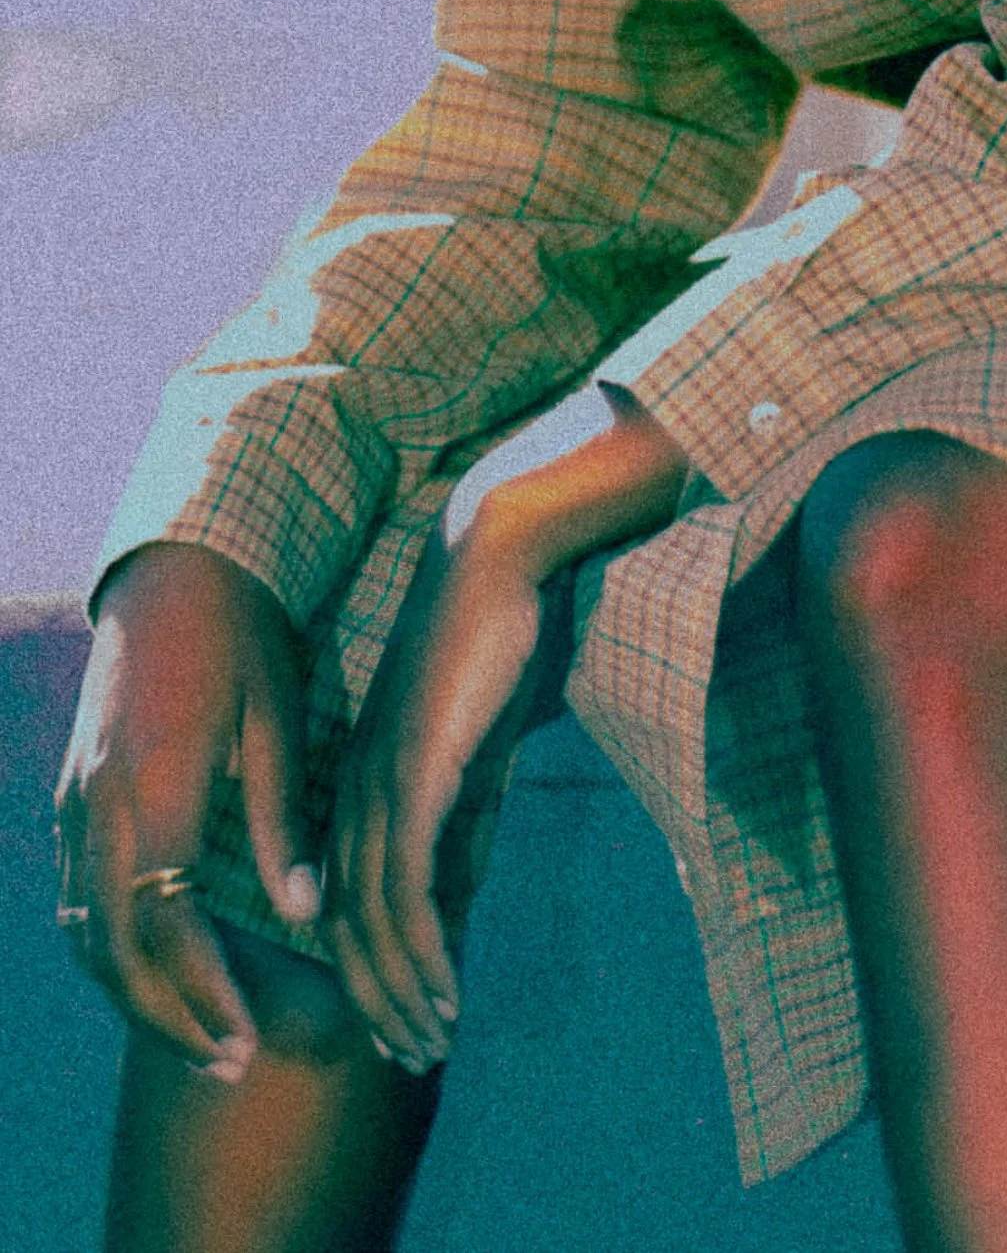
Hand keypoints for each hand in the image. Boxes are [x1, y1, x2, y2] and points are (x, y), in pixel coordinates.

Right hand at [54, 543, 321, 1082]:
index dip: (204, 993)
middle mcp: (99, 803)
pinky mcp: (72, 793)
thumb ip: (280, 822)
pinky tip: (160, 973)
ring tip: (201, 1038)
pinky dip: (112, 949)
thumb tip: (305, 912)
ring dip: (135, 995)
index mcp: (154, 787)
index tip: (247, 1041)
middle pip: (112, 948)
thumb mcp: (276, 720)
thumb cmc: (242, 636)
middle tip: (230, 1065)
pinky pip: (79, 894)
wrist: (175, 570)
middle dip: (167, 1017)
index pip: (166, 924)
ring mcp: (75, 800)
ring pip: (84, 930)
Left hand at [322, 520, 567, 1074]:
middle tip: (413, 1058)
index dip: (372, 966)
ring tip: (434, 1044)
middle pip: (350, 925)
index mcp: (364, 777)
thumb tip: (460, 879)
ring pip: (372, 922)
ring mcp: (379, 784)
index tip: (403, 1018)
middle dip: (379, 999)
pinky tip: (447, 993)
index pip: (351, 897)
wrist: (498, 557)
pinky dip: (421, 955)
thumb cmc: (496, 634)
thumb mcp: (478, 743)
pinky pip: (404, 891)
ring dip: (403, 993)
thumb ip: (464, 810)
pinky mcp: (412, 777)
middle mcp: (357, 789)